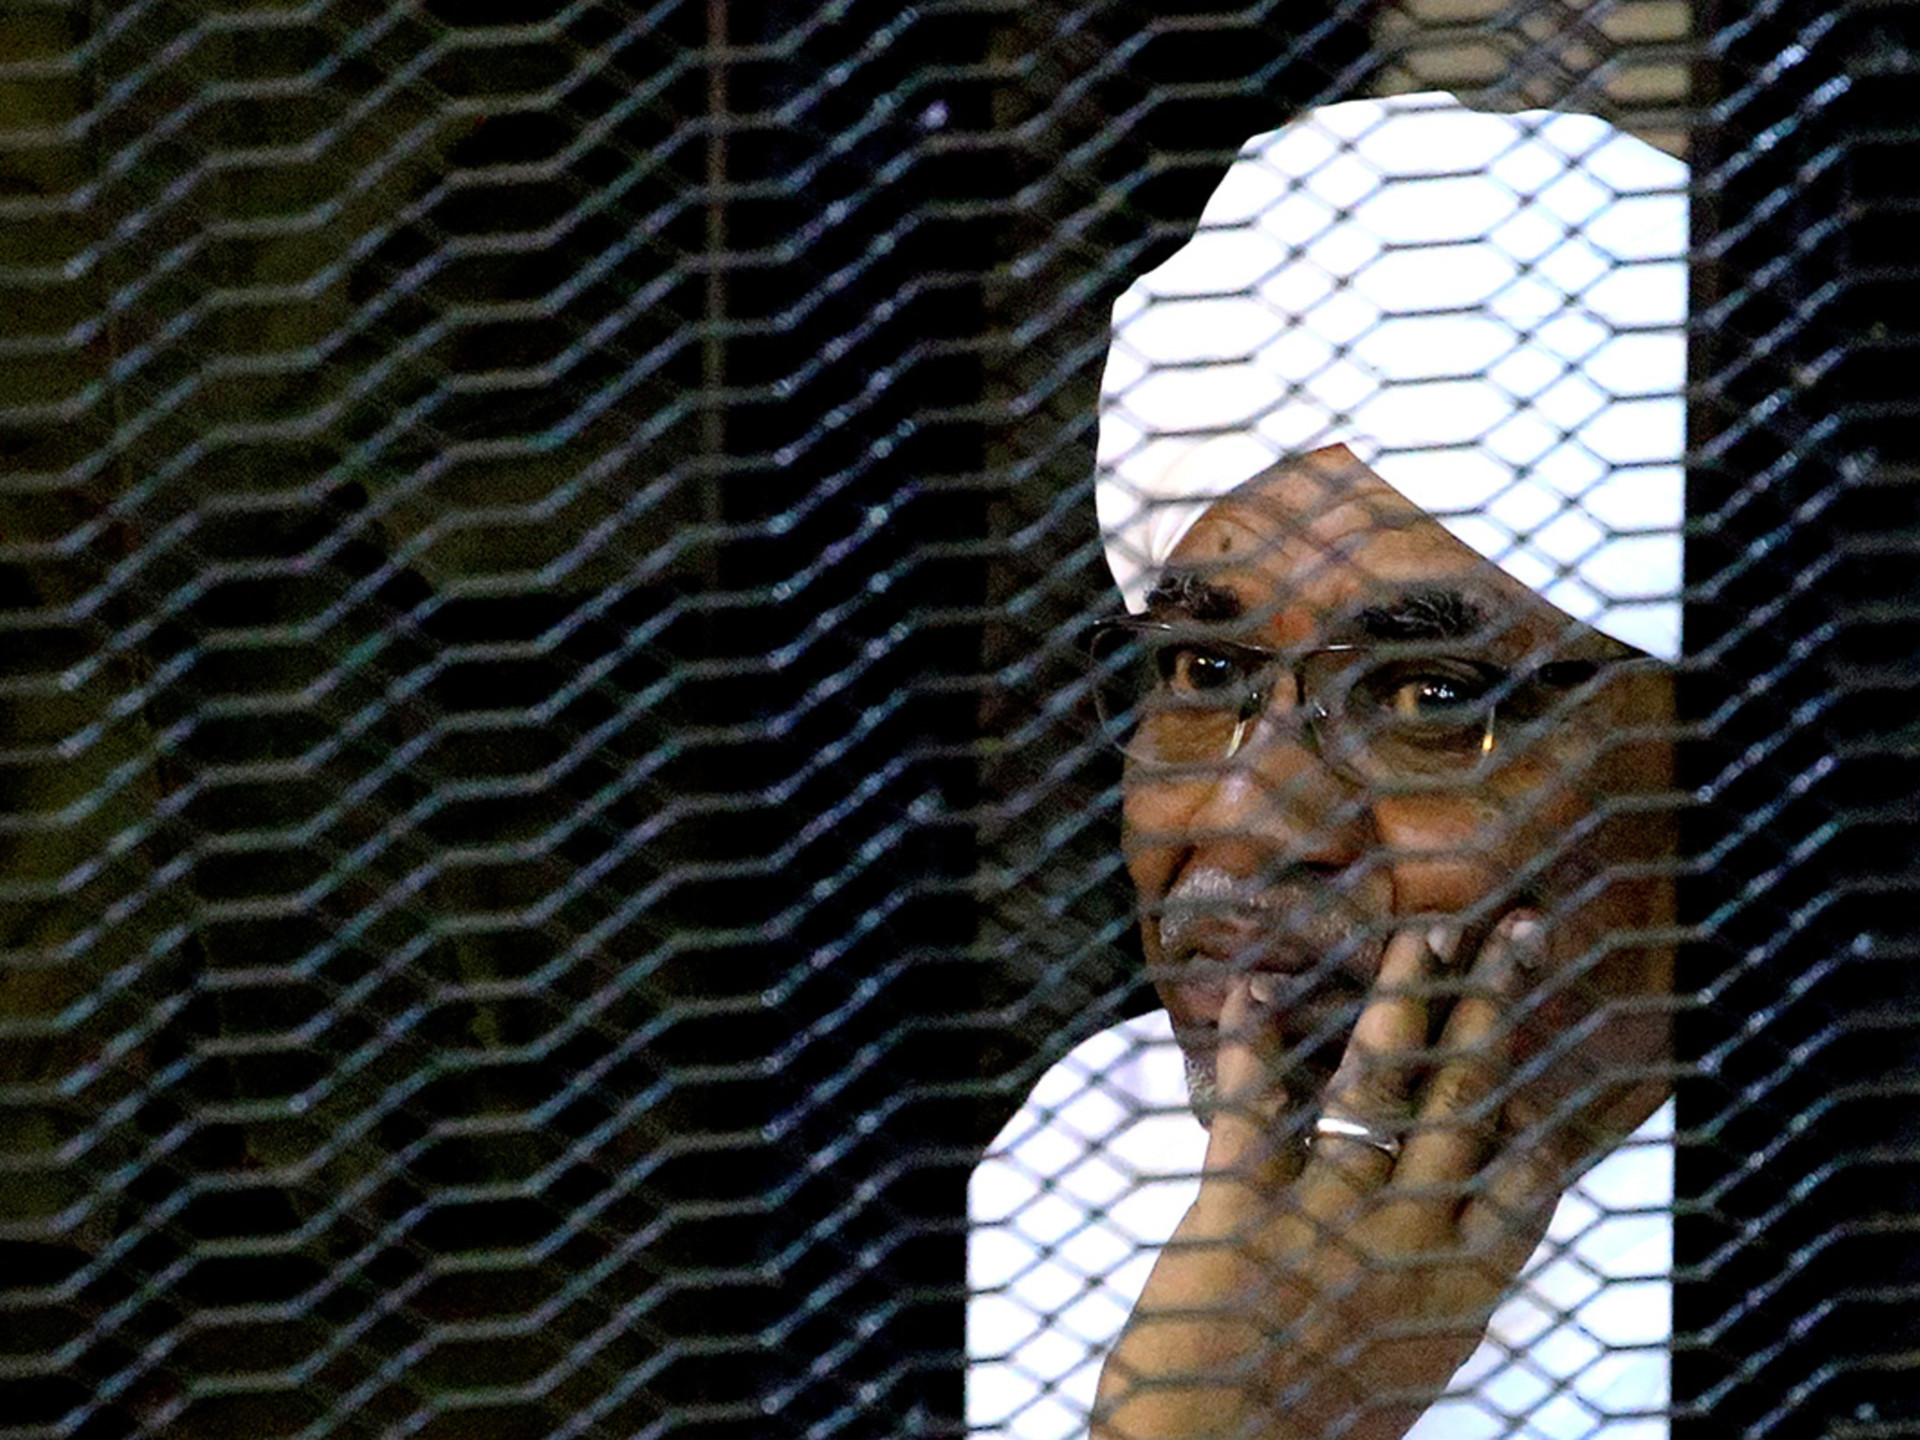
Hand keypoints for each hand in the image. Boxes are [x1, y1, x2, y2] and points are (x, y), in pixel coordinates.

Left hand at [1092, 911, 1558, 1439]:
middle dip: (1494, 1008)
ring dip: (1402, 997)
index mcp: (1456, 1299)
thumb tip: (1436, 1253)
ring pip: (1381, 1081)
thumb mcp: (1393, 1379)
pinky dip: (1253, 1044)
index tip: (1556, 1048)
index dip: (1542, 1110)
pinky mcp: (1241, 1205)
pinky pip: (1254, 1106)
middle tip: (1516, 930)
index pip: (1527, 1188)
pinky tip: (1255, 987)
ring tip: (1422, 932)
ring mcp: (1329, 1216)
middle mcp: (1408, 1243)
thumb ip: (1421, 1305)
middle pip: (1468, 1101)